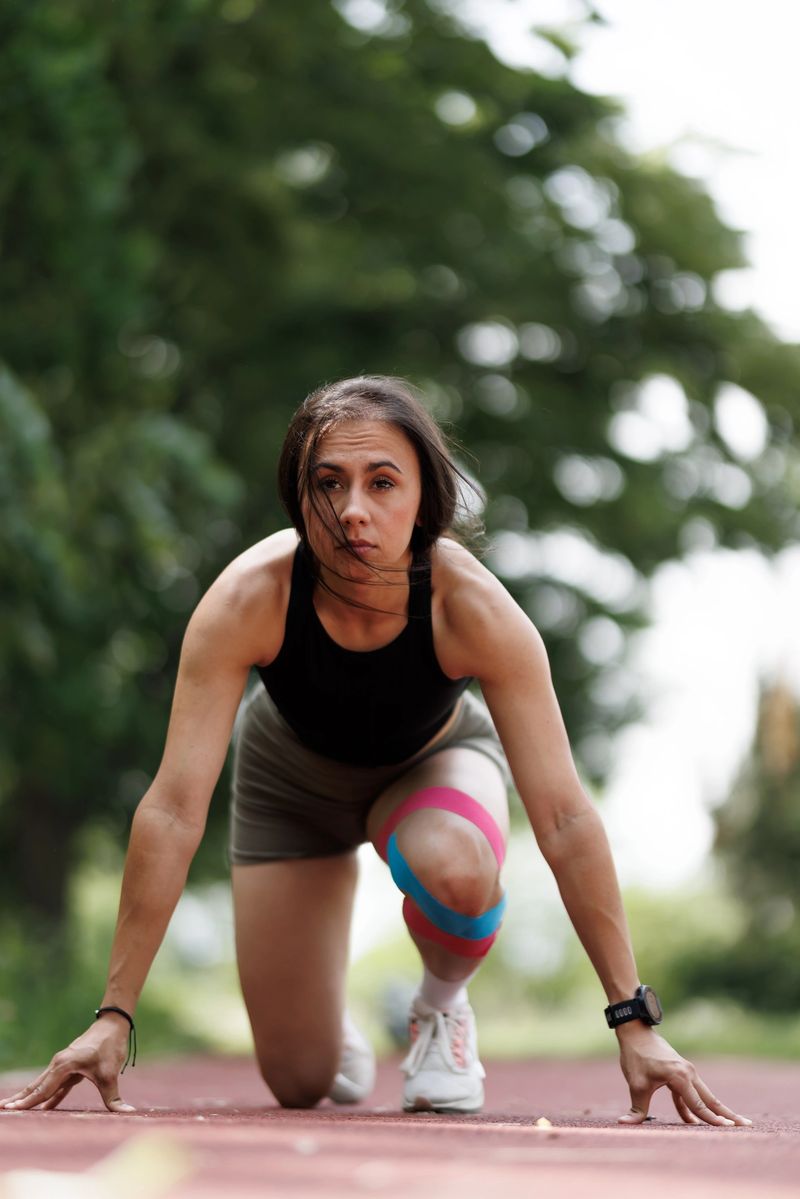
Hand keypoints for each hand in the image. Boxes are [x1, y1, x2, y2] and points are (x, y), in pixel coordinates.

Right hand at [0, 1013, 135, 1113]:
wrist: (113, 1024)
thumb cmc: (110, 1046)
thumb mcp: (110, 1073)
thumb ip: (114, 1097)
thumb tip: (127, 1112)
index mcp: (63, 1066)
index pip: (42, 1089)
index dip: (27, 1102)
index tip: (10, 1109)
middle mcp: (59, 1064)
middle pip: (36, 1086)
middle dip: (20, 1099)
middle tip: (2, 1109)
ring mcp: (63, 1065)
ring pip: (43, 1084)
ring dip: (30, 1096)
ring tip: (15, 1107)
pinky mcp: (71, 1067)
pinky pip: (55, 1084)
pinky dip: (48, 1095)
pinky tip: (44, 1106)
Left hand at [616, 1022, 750, 1126]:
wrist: (635, 1031)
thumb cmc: (636, 1056)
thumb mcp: (635, 1083)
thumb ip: (637, 1108)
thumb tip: (624, 1123)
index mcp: (680, 1076)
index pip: (698, 1104)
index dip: (711, 1119)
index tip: (728, 1129)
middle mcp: (688, 1073)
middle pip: (709, 1099)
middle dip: (726, 1114)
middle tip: (745, 1125)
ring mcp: (686, 1072)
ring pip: (702, 1096)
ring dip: (713, 1110)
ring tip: (729, 1124)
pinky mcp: (680, 1072)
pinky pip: (690, 1093)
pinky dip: (692, 1106)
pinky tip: (692, 1121)